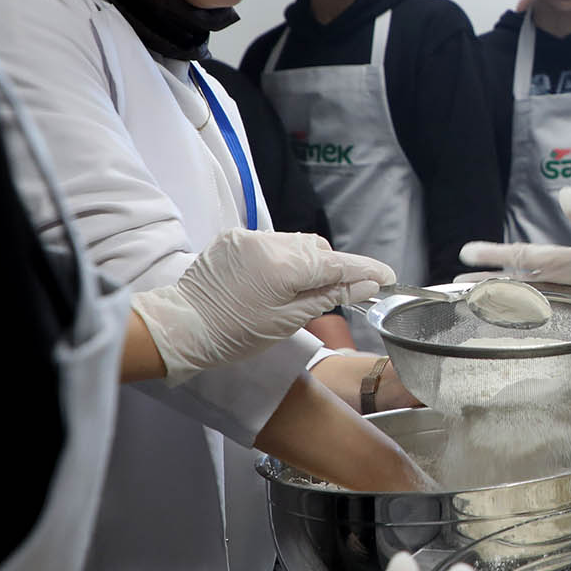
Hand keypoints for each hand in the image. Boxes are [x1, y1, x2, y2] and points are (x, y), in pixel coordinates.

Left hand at [132, 229, 395, 381]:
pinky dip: (281, 258)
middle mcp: (269, 243)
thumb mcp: (289, 321)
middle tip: (336, 293)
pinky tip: (271, 280)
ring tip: (297, 289)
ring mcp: (249, 237)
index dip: (365, 269)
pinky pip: (271, 243)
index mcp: (285, 266)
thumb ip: (329, 296)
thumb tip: (366, 284)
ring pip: (296, 243)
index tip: (387, 275)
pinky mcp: (234, 238)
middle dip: (330, 268)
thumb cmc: (235, 333)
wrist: (183, 326)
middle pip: (318, 249)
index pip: (337, 263)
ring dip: (305, 262)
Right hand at [459, 188, 570, 362]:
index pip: (520, 257)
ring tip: (468, 307)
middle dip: (482, 283)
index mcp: (560, 262)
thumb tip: (565, 194)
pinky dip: (517, 332)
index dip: (493, 254)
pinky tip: (502, 337)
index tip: (466, 252)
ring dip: (493, 307)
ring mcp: (561, 307)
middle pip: (511, 283)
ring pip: (519, 306)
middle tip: (454, 285)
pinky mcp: (569, 330)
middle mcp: (555, 284)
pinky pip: (537, 330)